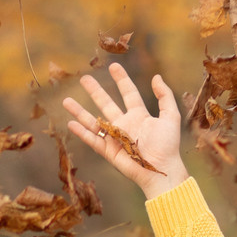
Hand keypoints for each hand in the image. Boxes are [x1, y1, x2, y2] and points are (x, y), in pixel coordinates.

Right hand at [64, 63, 187, 195]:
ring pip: (94, 121)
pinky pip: (92, 140)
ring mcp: (115, 138)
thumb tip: (156, 77)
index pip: (128, 93)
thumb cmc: (168, 145)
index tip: (113, 66)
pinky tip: (70, 123)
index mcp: (139, 115)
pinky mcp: (109, 151)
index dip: (121, 79)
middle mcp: (125, 124)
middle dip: (95, 91)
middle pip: (106, 103)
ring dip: (80, 111)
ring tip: (66, 101)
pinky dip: (81, 132)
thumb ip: (165, 96)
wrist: (161, 169)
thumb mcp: (170, 117)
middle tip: (84, 78)